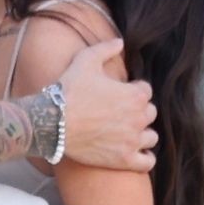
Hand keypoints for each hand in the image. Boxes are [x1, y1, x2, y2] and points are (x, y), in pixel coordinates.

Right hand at [57, 37, 156, 171]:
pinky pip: (147, 162)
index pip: (146, 91)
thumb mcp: (85, 60)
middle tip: (119, 115)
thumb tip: (120, 41)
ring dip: (142, 135)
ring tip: (126, 134)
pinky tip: (134, 154)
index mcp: (135, 94)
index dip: (133, 91)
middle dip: (138, 112)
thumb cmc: (68, 91)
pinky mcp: (124, 160)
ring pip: (151, 137)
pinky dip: (144, 158)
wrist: (52, 123)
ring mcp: (133, 141)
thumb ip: (106, 48)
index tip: (119, 95)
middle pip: (150, 114)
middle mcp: (139, 118)